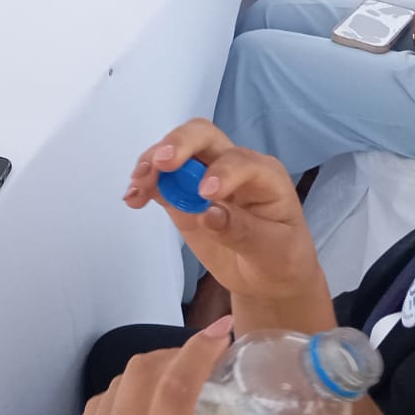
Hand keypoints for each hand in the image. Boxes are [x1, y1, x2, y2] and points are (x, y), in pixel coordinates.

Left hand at [79, 317, 234, 414]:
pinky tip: (142, 399)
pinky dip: (123, 392)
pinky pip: (99, 402)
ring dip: (149, 371)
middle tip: (205, 353)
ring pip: (118, 383)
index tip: (223, 329)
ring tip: (177, 374)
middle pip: (142, 374)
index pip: (175, 388)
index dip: (200, 352)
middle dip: (176, 354)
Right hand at [124, 120, 323, 305]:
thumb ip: (242, 231)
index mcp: (263, 175)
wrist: (265, 278)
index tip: (205, 194)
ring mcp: (203, 176)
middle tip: (161, 164)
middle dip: (179, 143)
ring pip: (175, 151)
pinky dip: (144, 184)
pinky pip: (160, 180)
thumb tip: (207, 214)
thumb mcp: (274, 251)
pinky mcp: (182, 193)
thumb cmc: (281, 260)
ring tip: (138, 185)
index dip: (222, 171)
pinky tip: (133, 198)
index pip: (240, 160)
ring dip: (153, 163)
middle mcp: (232, 165)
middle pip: (202, 136)